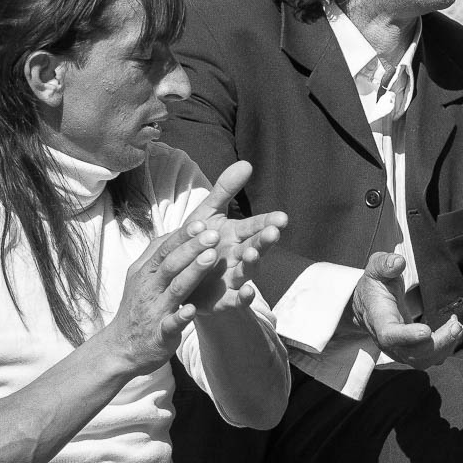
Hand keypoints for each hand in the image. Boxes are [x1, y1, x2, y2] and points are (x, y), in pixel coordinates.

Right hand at [99, 221, 227, 369]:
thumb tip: (174, 231)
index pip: (165, 249)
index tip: (202, 221)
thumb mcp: (141, 278)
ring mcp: (154, 311)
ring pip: (175, 289)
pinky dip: (181, 317)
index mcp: (146, 273)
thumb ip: (156, 255)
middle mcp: (149, 289)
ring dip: (193, 273)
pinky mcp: (160, 334)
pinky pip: (171, 324)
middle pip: (171, 264)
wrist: (121, 348)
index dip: (183, 235)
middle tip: (214, 233)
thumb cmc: (138, 306)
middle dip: (192, 248)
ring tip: (211, 257)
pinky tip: (194, 309)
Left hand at [181, 161, 287, 316]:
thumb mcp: (207, 214)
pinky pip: (236, 300)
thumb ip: (225, 190)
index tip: (281, 218)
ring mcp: (233, 278)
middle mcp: (239, 256)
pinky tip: (247, 292)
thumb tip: (247, 163)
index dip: (267, 222)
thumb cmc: (198, 243)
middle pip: (255, 247)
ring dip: (252, 263)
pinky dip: (243, 297)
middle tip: (273, 231)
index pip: (255, 226)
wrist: (181, 279)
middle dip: (264, 240)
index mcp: (237, 235)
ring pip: (247, 271)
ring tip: (252, 253)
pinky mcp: (223, 299)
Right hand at [351, 252, 462, 369]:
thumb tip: (399, 262)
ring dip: (445, 346)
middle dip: (437, 343)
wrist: (368, 303)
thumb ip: (385, 263)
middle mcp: (387, 341)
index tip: (426, 331)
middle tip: (456, 325)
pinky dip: (445, 346)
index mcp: (378, 319)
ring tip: (457, 325)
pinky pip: (429, 358)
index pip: (390, 335)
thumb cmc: (375, 284)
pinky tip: (453, 328)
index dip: (407, 336)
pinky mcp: (411, 351)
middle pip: (412, 354)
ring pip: (423, 360)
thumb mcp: (375, 268)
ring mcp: (399, 349)